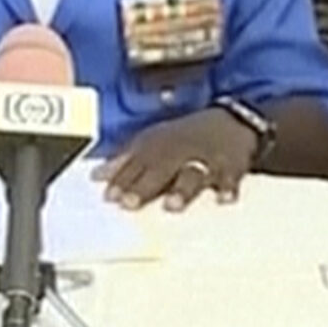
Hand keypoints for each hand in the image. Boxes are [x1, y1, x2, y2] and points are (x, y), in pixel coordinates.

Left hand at [95, 109, 257, 211]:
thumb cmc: (186, 137)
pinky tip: (224, 199)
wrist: (231, 121)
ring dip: (182, 189)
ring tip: (172, 205)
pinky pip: (231, 177)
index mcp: (160, 144)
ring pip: (193, 173)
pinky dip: (228, 187)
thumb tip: (96, 176)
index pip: (137, 163)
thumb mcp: (154, 141)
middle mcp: (181, 151)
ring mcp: (207, 159)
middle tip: (130, 203)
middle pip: (161, 169)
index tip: (108, 197)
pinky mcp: (231, 167)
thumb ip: (126, 159)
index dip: (122, 179)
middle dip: (144, 186)